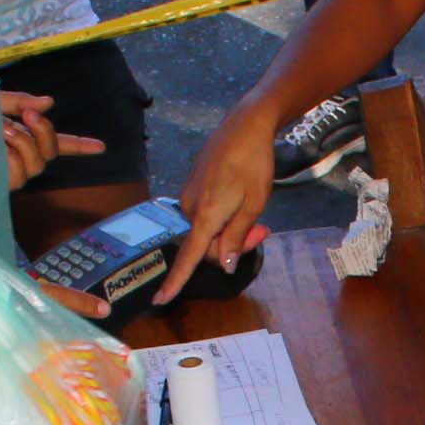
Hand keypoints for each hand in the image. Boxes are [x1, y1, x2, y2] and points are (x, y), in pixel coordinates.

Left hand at [0, 88, 101, 190]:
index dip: (79, 146)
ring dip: (26, 144)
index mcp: (22, 135)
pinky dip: (12, 160)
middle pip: (50, 152)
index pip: (56, 143)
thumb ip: (18, 101)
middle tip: (29, 114)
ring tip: (3, 129)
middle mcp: (20, 155)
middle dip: (45, 132)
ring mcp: (10, 171)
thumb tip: (50, 102)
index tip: (100, 146)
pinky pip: (18, 176)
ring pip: (37, 165)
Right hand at [161, 100, 277, 301]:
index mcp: (205, 214)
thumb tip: (222, 264)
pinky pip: (205, 214)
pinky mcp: (192, 186)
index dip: (176, 280)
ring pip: (207, 229)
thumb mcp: (253, 204)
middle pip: (206, 244)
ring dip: (231, 230)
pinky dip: (224, 216)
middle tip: (264, 231)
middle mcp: (189, 207)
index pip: (188, 255)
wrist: (245, 125)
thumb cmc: (253, 164)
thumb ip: (236, 237)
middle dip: (233, 244)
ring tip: (257, 214)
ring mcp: (188, 195)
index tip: (160, 299)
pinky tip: (242, 200)